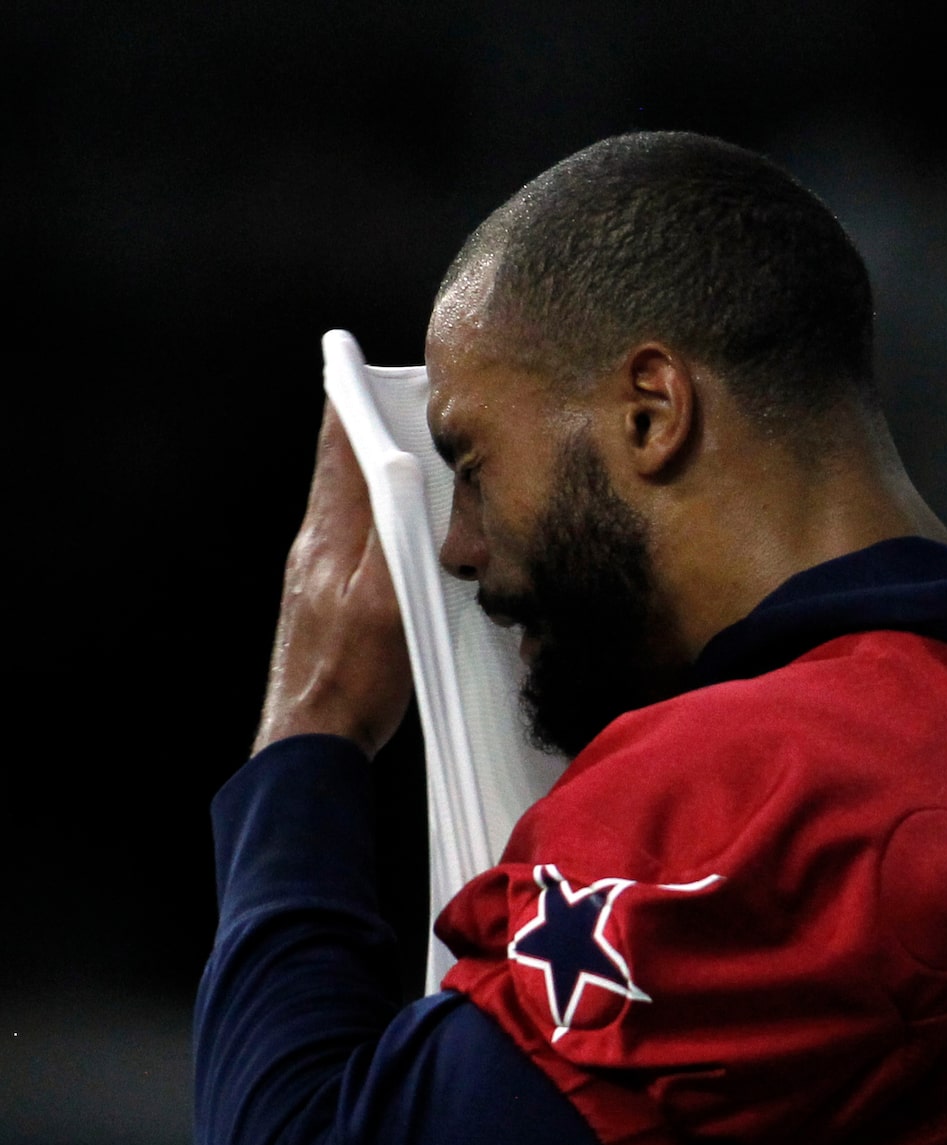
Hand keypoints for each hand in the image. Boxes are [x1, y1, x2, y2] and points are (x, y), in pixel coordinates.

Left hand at [252, 401, 411, 757]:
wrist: (313, 741)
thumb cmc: (352, 678)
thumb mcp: (385, 600)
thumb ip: (393, 531)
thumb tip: (397, 464)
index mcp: (327, 537)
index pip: (336, 451)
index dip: (349, 406)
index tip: (357, 367)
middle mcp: (314, 550)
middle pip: (339, 476)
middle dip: (363, 436)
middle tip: (388, 406)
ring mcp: (315, 581)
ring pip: (345, 513)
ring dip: (371, 484)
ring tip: (400, 466)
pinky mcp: (324, 611)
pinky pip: (352, 550)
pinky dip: (374, 528)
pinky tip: (394, 544)